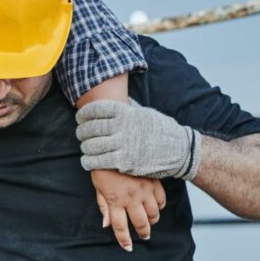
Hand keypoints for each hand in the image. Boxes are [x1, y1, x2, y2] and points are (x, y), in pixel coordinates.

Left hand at [76, 100, 201, 180]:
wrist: (179, 150)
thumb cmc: (161, 130)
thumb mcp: (145, 112)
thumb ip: (127, 108)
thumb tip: (115, 98)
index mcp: (126, 112)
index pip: (96, 109)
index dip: (84, 113)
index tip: (80, 117)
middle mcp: (123, 127)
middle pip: (91, 128)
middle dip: (82, 131)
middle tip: (80, 134)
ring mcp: (123, 145)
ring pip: (92, 146)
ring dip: (85, 147)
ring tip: (85, 148)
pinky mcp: (125, 162)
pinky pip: (99, 162)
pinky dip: (89, 162)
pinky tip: (87, 162)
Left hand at [90, 169, 166, 251]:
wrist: (117, 144)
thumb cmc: (104, 166)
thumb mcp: (98, 186)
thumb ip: (103, 206)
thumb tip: (106, 225)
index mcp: (115, 200)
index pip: (119, 227)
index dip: (124, 240)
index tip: (128, 247)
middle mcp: (131, 198)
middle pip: (141, 223)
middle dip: (143, 233)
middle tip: (144, 236)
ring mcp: (145, 190)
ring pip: (154, 214)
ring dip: (152, 221)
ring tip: (150, 221)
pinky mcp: (154, 182)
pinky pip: (161, 200)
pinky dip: (160, 206)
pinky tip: (156, 206)